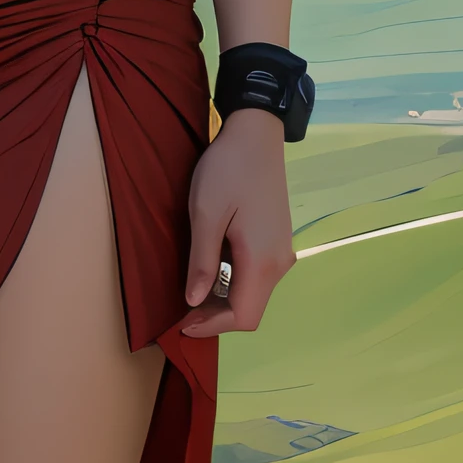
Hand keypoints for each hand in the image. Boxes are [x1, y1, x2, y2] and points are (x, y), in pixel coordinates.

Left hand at [177, 108, 293, 337]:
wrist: (256, 135)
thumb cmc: (227, 170)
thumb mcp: (205, 214)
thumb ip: (201, 262)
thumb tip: (193, 302)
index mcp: (262, 260)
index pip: (244, 317)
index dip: (212, 327)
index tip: (181, 325)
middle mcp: (279, 262)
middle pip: (250, 310)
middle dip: (215, 318)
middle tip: (180, 312)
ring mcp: (281, 251)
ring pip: (253, 294)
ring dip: (223, 301)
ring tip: (190, 292)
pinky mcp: (276, 241)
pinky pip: (256, 276)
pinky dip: (232, 284)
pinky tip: (209, 271)